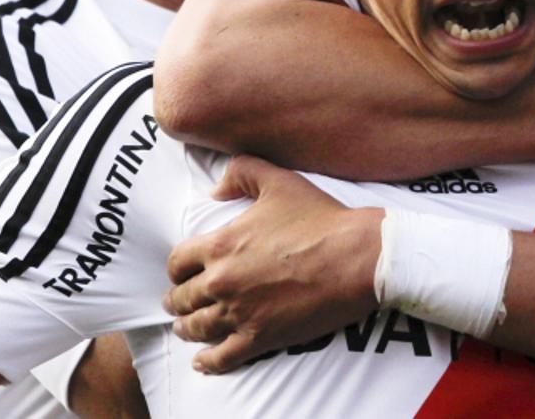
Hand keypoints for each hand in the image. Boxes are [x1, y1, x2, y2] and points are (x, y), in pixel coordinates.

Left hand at [163, 155, 381, 373]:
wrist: (356, 257)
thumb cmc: (320, 218)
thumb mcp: (278, 181)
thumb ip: (241, 173)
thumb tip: (215, 190)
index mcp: (221, 245)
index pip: (178, 263)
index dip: (177, 269)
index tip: (181, 273)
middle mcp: (222, 282)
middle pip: (182, 298)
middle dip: (178, 300)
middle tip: (179, 303)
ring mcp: (240, 313)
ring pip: (197, 328)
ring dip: (187, 329)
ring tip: (186, 329)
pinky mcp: (261, 338)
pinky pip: (222, 358)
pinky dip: (208, 362)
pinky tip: (202, 362)